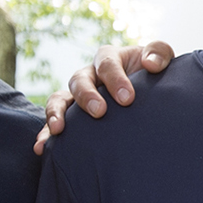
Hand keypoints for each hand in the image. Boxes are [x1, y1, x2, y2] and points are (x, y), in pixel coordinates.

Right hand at [36, 40, 174, 153]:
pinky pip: (54, 122)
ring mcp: (78, 96)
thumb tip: (150, 64)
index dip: (115, 79)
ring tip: (58, 130)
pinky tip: (43, 148)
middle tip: (100, 112)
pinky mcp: (73, 117)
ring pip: (60, 99)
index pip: (107, 64)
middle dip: (87, 95)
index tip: (127, 99)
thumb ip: (159, 53)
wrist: (149, 95)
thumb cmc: (153, 76)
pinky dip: (45, 133)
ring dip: (56, 113)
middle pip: (79, 79)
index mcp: (109, 59)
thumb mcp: (160, 60)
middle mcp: (90, 75)